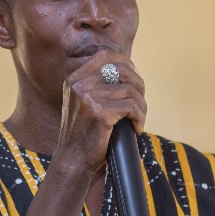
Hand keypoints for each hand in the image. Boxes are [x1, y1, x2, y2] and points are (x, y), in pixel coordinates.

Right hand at [56, 50, 145, 174]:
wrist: (73, 160)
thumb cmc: (84, 133)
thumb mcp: (84, 102)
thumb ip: (99, 85)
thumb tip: (130, 70)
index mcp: (74, 79)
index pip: (105, 56)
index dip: (126, 63)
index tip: (135, 80)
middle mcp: (79, 84)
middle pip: (122, 70)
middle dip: (139, 86)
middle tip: (140, 104)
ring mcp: (88, 97)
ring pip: (131, 90)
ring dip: (141, 107)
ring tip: (138, 120)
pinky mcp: (100, 113)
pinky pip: (132, 107)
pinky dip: (139, 117)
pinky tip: (136, 128)